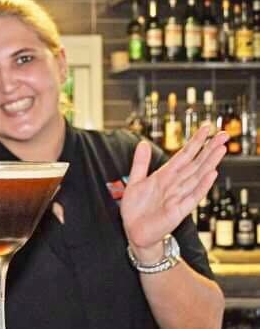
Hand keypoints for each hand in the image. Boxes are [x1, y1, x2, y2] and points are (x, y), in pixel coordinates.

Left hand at [121, 126, 227, 260]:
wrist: (135, 232)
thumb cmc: (136, 209)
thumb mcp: (135, 181)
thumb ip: (140, 163)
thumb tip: (142, 143)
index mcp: (165, 175)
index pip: (184, 155)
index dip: (195, 142)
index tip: (206, 128)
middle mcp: (175, 184)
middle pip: (196, 163)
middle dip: (209, 148)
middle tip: (223, 134)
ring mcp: (179, 196)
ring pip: (197, 176)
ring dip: (210, 162)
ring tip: (221, 148)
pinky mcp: (179, 210)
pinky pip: (193, 196)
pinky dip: (202, 184)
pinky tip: (212, 173)